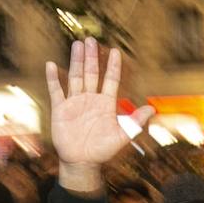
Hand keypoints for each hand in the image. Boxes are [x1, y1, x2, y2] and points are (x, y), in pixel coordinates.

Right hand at [45, 39, 153, 193]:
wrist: (82, 162)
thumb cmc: (102, 150)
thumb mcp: (122, 136)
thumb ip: (135, 122)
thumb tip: (151, 110)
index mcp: (105, 104)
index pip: (110, 80)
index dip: (112, 66)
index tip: (115, 51)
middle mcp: (90, 99)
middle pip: (91, 73)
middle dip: (92, 57)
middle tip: (90, 40)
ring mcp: (75, 102)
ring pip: (75, 77)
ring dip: (76, 61)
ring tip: (77, 45)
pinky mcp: (61, 109)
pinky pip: (57, 91)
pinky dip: (53, 79)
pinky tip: (51, 65)